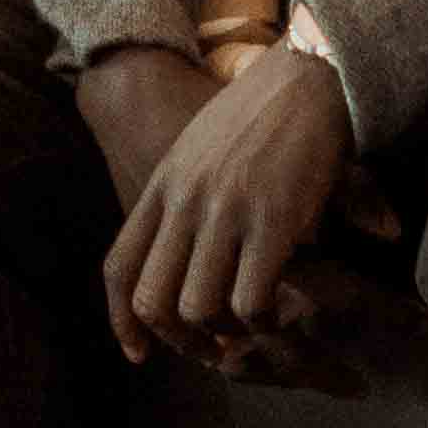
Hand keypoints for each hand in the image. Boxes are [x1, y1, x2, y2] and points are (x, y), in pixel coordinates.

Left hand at [99, 44, 358, 373]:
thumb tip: (188, 240)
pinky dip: (261, 321)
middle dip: (178, 339)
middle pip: (152, 299)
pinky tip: (278, 313)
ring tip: (246, 331)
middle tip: (210, 348)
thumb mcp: (202, 146)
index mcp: (163, 185)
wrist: (308, 74)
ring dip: (222, 335)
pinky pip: (249, 299)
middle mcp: (185, 202)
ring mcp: (225, 212)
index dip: (122, 321)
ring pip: (198, 308)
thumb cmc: (262, 109)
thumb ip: (188, 194)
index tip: (138, 353)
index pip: (119, 268)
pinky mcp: (272, 220)